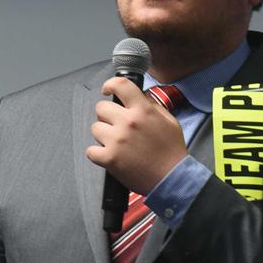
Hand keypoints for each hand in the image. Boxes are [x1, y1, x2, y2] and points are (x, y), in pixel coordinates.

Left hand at [86, 76, 186, 194]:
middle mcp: (128, 122)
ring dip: (103, 135)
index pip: (121, 85)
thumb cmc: (171, 151)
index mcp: (143, 110)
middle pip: (101, 108)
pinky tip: (110, 156)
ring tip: (116, 144)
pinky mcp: (109, 158)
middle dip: (107, 115)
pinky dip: (97, 154)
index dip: (110, 84)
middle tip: (116, 126)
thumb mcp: (169, 121)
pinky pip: (90, 150)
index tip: (107, 90)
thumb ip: (152, 106)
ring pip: (95, 128)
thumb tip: (139, 96)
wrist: (171, 178)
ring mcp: (116, 140)